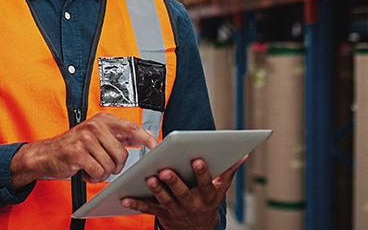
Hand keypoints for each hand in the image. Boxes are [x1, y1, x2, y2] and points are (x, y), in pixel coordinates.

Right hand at [10, 114, 156, 188]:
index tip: (156, 146)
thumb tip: (143, 137)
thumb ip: (118, 135)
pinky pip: (98, 172)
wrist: (47, 154)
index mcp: (103, 120)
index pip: (131, 128)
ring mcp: (86, 138)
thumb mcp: (96, 135)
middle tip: (103, 165)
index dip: (146, 138)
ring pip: (110, 165)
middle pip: (122, 154)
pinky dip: (93, 177)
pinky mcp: (77, 152)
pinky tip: (85, 170)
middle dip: (115, 166)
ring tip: (91, 166)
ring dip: (102, 172)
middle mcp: (95, 126)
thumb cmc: (74, 146)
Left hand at [120, 155, 244, 229]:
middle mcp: (191, 203)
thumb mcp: (220, 190)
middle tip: (166, 170)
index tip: (198, 160)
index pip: (205, 182)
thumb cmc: (206, 202)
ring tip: (149, 178)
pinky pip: (147, 208)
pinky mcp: (161, 213)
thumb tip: (241, 154)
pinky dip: (136, 203)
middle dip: (174, 181)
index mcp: (206, 195)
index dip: (202, 172)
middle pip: (182, 192)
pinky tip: (125, 197)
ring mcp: (175, 210)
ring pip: (164, 199)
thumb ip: (228, 171)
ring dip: (156, 189)